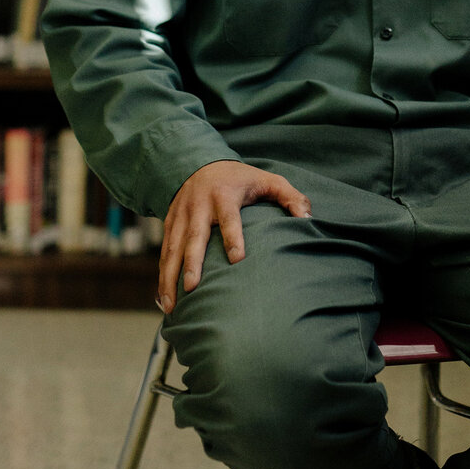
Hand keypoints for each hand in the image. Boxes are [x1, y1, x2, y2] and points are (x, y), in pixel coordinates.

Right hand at [157, 160, 310, 311]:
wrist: (198, 163)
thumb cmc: (239, 179)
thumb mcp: (267, 180)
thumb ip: (290, 197)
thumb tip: (308, 219)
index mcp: (224, 195)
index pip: (229, 218)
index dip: (233, 237)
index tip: (237, 260)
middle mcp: (198, 205)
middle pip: (194, 236)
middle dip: (192, 263)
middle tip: (192, 288)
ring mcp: (180, 215)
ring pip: (172, 248)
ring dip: (169, 277)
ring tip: (172, 306)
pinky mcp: (168, 224)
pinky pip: (164, 252)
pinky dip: (161, 275)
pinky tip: (163, 300)